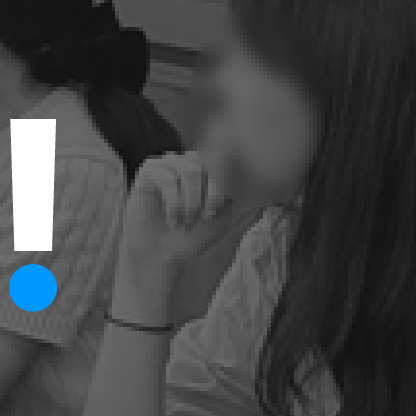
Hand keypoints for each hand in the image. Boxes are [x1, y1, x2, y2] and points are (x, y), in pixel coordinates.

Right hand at [120, 151, 243, 285]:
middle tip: (203, 217)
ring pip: (190, 170)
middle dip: (211, 195)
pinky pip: (167, 178)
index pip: (229, 161)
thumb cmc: (193, 236)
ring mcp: (168, 163)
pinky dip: (173, 203)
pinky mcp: (148, 171)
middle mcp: (190, 160)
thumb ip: (248, 199)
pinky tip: (172, 219)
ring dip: (192, 201)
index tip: (216, 212)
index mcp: (210, 167)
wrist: (161, 255)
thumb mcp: (229, 216)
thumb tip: (268, 187)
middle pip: (211, 163)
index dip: (225, 188)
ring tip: (185, 220)